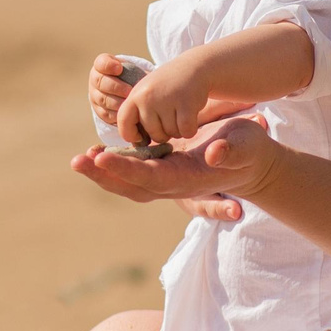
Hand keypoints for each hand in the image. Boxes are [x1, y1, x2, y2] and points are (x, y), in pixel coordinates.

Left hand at [72, 114, 279, 207]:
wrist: (252, 164)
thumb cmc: (250, 150)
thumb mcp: (246, 144)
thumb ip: (232, 150)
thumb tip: (214, 153)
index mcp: (189, 178)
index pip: (152, 177)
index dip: (126, 169)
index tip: (102, 158)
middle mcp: (174, 184)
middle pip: (132, 186)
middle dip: (104, 175)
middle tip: (78, 161)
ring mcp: (167, 180)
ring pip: (129, 182)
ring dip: (103, 173)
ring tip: (80, 160)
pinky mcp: (164, 171)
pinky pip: (133, 173)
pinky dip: (113, 166)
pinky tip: (96, 155)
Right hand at [89, 54, 132, 128]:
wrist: (126, 92)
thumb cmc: (133, 77)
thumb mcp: (134, 70)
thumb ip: (137, 70)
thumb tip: (149, 77)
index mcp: (102, 66)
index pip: (100, 63)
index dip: (108, 65)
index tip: (119, 68)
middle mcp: (95, 80)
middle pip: (100, 82)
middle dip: (115, 86)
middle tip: (129, 90)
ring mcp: (95, 96)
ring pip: (102, 99)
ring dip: (116, 102)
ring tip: (129, 103)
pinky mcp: (99, 111)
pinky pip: (106, 113)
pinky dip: (116, 114)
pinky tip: (126, 113)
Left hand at [118, 55, 212, 148]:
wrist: (193, 67)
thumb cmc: (168, 86)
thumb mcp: (147, 94)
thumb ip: (138, 114)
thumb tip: (136, 143)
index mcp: (135, 94)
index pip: (124, 122)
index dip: (130, 135)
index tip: (140, 138)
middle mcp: (148, 96)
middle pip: (153, 134)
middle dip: (164, 132)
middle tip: (170, 117)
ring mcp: (167, 99)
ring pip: (171, 134)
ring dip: (178, 129)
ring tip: (180, 111)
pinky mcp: (186, 104)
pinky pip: (186, 132)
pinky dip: (190, 129)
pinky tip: (191, 115)